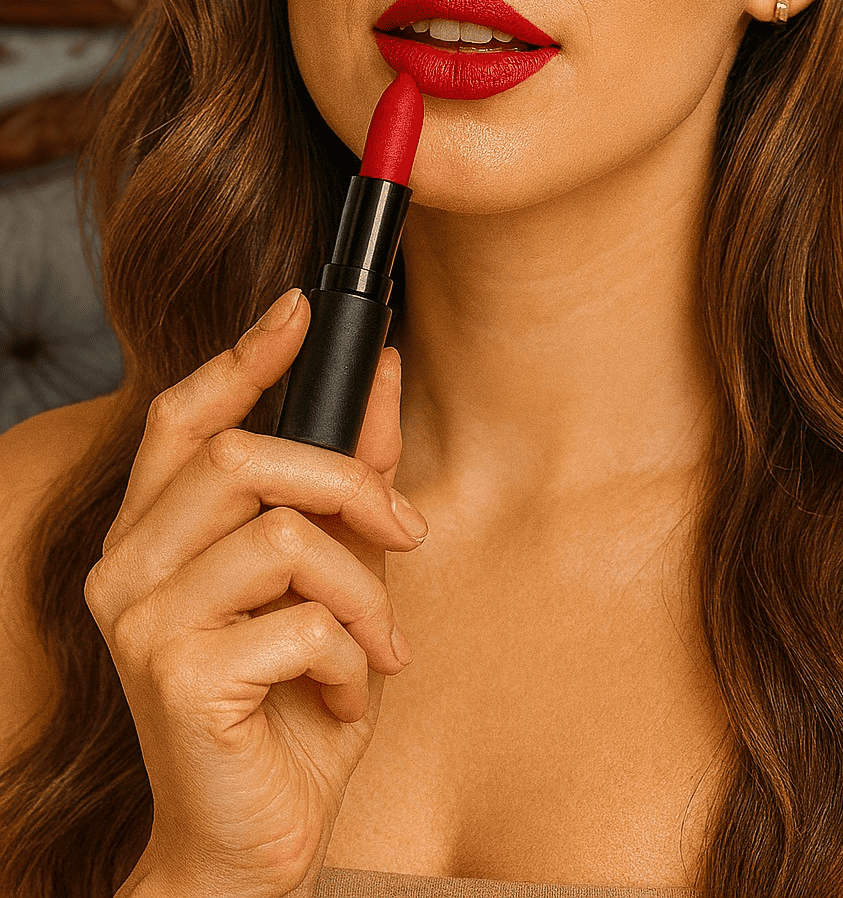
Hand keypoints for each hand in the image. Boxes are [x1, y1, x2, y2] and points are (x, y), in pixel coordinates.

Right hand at [85, 289, 428, 897]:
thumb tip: (383, 375)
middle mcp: (127, 569)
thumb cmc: (289, 711)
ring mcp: (144, 622)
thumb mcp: (332, 581)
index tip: (299, 308)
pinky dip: (353, 656)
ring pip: (286, 536)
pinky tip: (348, 693)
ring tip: (380, 645)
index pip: (181, 416)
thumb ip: (348, 482)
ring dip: (363, 592)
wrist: (252, 849)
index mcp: (153, 538)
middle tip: (405, 533)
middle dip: (349, 482)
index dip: (242, 355)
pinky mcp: (178, 677)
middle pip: (244, 456)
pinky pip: (303, 621)